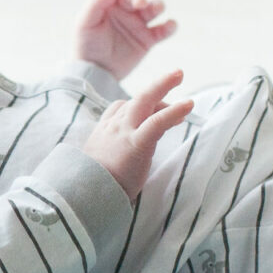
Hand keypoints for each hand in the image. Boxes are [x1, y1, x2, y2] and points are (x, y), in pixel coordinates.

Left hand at [74, 0, 176, 79]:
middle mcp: (125, 9)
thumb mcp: (85, 23)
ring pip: (154, 7)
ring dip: (157, 5)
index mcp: (108, 2)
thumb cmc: (85, 45)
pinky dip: (170, 26)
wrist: (94, 72)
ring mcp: (138, 23)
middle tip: (139, 3)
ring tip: (155, 9)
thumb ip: (96, 3)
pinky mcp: (149, 38)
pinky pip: (164, 30)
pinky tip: (169, 26)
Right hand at [84, 70, 191, 198]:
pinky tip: (189, 105)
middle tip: (177, 75)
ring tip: (185, 84)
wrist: (83, 196)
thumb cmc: (92, 186)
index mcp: (103, 132)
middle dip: (158, 86)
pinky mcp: (137, 143)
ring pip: (146, 102)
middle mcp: (112, 127)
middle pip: (136, 99)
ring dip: (166, 88)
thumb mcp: (95, 164)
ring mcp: (124, 132)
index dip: (140, 105)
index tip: (158, 109)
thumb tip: (120, 161)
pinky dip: (174, 111)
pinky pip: (157, 121)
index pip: (120, 108)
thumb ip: (109, 155)